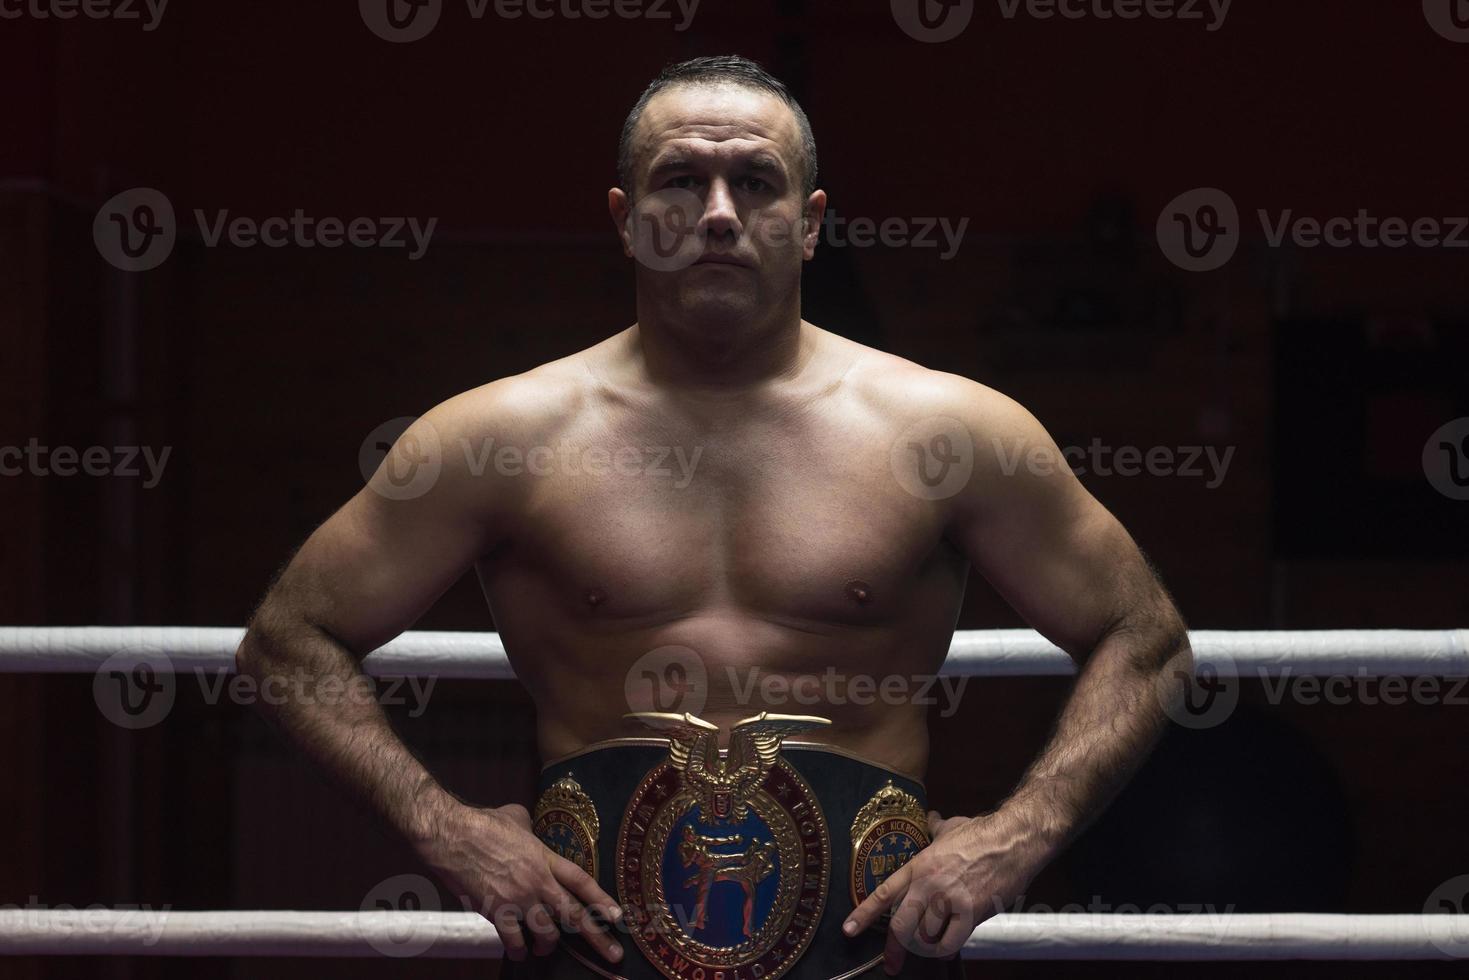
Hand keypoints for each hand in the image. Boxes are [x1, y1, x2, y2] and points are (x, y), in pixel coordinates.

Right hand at [417, 802, 623, 963]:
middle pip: (573, 914)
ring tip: (545, 950)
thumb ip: (531, 828)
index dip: (602, 899)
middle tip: (614, 954)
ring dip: (549, 946)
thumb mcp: (517, 817)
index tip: (618, 915)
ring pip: (547, 933)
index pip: (582, 881)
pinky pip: (514, 940)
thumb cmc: (483, 822)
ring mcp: (518, 899)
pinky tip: (520, 953)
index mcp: (545, 858)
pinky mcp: (496, 911)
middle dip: (597, 937)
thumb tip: (529, 827)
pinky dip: (519, 950)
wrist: (452, 836)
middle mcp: (537, 881)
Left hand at [842, 809, 1051, 974]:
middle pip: (901, 926)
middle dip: (894, 950)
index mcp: (919, 866)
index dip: (863, 915)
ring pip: (926, 937)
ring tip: (928, 948)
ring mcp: (950, 901)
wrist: (1012, 841)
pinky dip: (946, 948)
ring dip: (926, 946)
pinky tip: (946, 946)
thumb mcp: (950, 827)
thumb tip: (930, 819)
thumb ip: (935, 828)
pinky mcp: (971, 913)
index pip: (883, 894)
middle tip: (892, 964)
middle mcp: (929, 886)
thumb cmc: (982, 833)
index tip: (849, 930)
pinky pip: (951, 942)